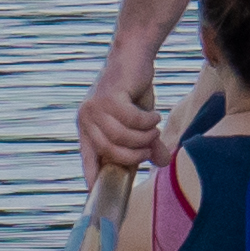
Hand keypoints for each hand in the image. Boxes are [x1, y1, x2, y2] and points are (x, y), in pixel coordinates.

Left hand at [76, 63, 170, 187]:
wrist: (133, 55)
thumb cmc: (133, 89)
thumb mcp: (139, 122)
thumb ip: (148, 143)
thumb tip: (163, 162)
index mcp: (87, 129)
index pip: (88, 160)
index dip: (92, 178)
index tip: (98, 195)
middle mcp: (86, 119)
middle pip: (111, 152)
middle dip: (135, 155)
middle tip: (150, 147)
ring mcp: (95, 107)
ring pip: (122, 137)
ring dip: (144, 137)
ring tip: (154, 129)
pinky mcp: (109, 96)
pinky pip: (132, 120)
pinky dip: (147, 121)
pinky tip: (154, 115)